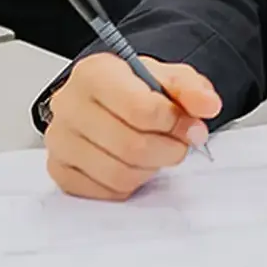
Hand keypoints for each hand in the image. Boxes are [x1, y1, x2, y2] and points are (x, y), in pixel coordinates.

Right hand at [45, 53, 221, 200]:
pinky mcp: (60, 170)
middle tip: (178, 143)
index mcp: (94, 73)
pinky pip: (104, 192)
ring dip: (150, 168)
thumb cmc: (134, 90)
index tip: (189, 125)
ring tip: (155, 153)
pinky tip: (133, 164)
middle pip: (131, 146)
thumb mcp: (169, 79)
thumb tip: (207, 105)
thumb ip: (191, 89)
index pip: (140, 109)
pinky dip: (128, 184)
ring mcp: (60, 140)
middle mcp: (68, 105)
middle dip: (168, 150)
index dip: (174, 123)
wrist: (109, 102)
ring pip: (118, 173)